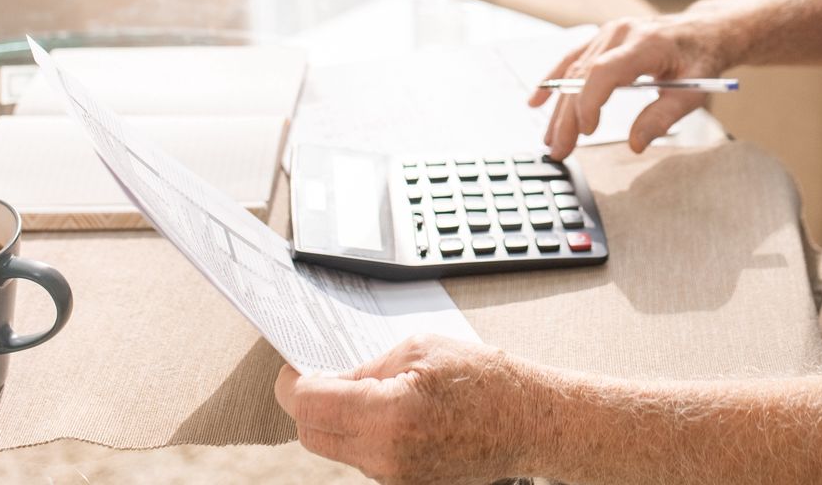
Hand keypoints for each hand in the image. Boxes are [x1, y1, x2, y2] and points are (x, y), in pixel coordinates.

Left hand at [274, 335, 537, 483]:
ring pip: (336, 447)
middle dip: (307, 403)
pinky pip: (363, 457)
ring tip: (365, 389)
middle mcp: (386, 456)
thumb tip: (328, 379)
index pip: (308, 405)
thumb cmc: (485, 379)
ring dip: (336, 418)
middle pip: (312, 434)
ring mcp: (395, 477)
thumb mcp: (420, 349)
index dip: (292, 383)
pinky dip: (361, 433)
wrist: (529, 420)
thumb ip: (366, 368)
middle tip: (319, 375)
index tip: (293, 368)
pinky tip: (385, 409)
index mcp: (388, 415)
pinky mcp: (405, 483)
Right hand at [530, 15, 729, 159]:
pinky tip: (537, 100)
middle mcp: (621, 33)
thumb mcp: (694, 93)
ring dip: (559, 107)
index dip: (590, 101)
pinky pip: (572, 59)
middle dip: (568, 117)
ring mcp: (608, 33)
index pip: (605, 70)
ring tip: (551, 140)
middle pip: (583, 75)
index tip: (587, 132)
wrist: (704, 30)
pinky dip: (553, 80)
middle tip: (560, 150)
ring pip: (573, 71)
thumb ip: (663, 118)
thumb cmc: (700, 59)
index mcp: (646, 43)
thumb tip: (635, 144)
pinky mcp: (602, 38)